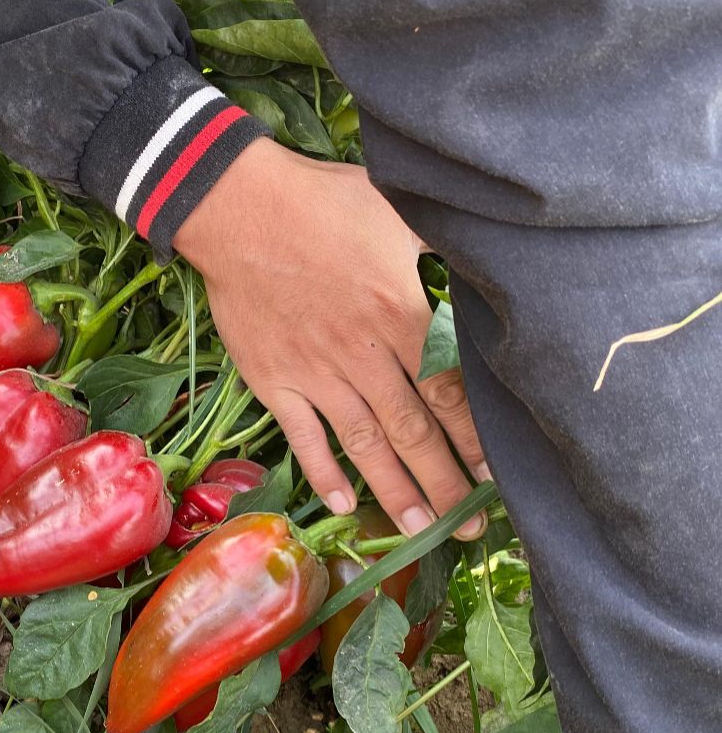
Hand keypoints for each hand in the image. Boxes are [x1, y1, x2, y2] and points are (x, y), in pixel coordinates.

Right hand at [174, 139, 486, 536]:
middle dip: (445, 483)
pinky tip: (343, 505)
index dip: (474, 436)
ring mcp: (313, 372)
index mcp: (400, 313)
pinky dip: (322, 473)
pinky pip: (302, 435)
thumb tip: (484, 274)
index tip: (496, 472)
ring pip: (363, 443)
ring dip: (394, 491)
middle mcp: (361, 354)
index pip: (448, 390)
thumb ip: (440, 253)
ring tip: (420, 530)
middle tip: (470, 526)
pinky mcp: (272, 378)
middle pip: (412, 430)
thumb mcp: (398, 211)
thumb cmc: (322, 202)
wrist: (236, 207)